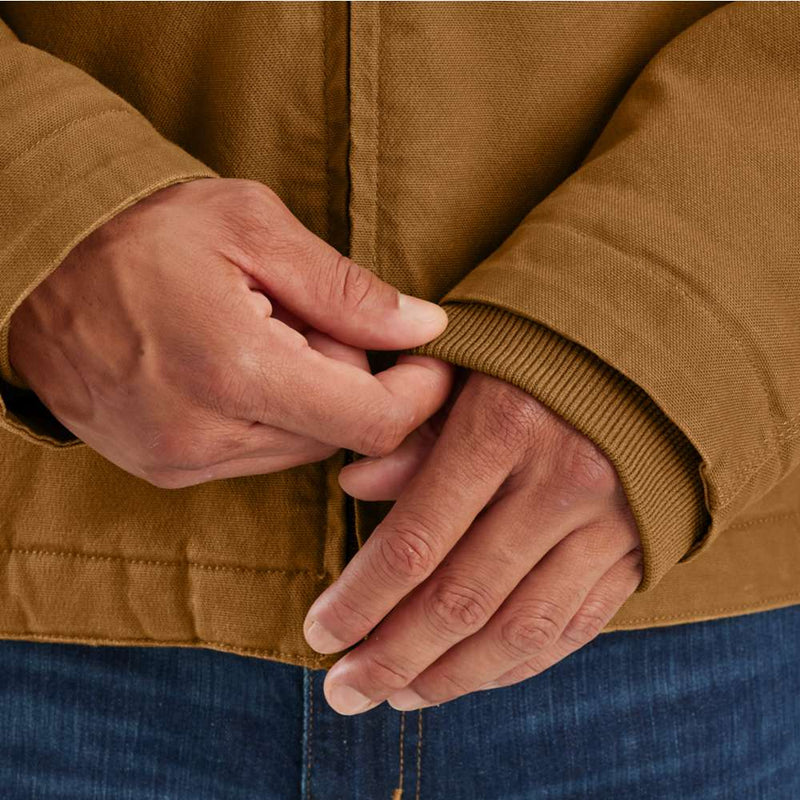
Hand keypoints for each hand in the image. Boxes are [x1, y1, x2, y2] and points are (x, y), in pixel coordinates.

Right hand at [8, 177, 451, 485]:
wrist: (38, 264)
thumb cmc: (143, 231)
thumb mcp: (253, 227)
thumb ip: (347, 290)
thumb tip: (424, 329)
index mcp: (235, 369)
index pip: (372, 422)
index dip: (417, 393)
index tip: (428, 359)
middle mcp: (206, 434)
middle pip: (339, 432)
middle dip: (345, 377)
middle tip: (301, 316)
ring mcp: (180, 461)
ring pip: (300, 446)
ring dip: (304, 396)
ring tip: (255, 335)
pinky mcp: (165, 469)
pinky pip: (256, 455)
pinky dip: (267, 414)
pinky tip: (229, 366)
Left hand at [303, 369, 642, 713]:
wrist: (658, 352)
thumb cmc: (543, 351)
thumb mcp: (469, 364)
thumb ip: (413, 427)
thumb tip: (354, 488)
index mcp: (505, 424)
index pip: (416, 540)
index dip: (361, 599)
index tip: (320, 633)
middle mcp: (560, 482)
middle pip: (461, 599)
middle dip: (393, 655)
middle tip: (345, 690)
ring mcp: (607, 524)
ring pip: (518, 630)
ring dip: (451, 676)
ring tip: (398, 696)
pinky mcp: (637, 550)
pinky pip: (573, 628)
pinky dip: (516, 665)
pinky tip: (470, 678)